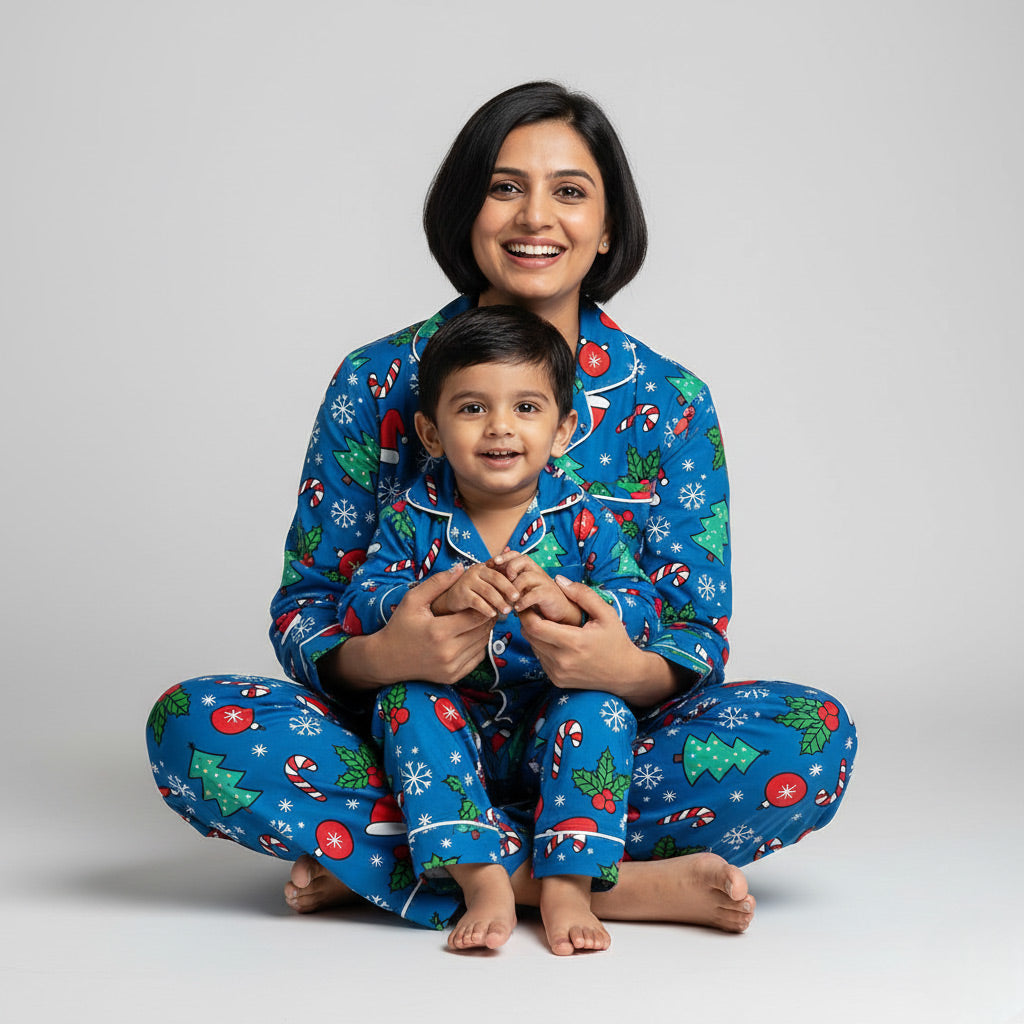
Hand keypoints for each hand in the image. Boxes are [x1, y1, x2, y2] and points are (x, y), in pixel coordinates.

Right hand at [332, 565, 493, 689]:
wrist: (387, 659)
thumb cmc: (400, 626)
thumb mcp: (413, 600)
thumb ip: (437, 583)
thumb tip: (461, 568)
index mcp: (439, 632)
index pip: (476, 616)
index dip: (485, 605)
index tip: (484, 597)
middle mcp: (448, 652)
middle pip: (483, 631)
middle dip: (487, 617)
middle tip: (488, 605)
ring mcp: (451, 667)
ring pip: (482, 644)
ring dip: (485, 630)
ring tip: (479, 617)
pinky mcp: (453, 676)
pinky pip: (477, 658)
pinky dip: (479, 645)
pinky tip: (471, 634)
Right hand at [430, 560, 521, 618]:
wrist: (448, 602)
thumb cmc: (472, 595)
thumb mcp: (485, 587)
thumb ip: (498, 585)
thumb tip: (519, 589)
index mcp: (483, 567)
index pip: (501, 571)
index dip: (511, 581)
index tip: (521, 591)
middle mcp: (474, 571)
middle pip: (496, 578)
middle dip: (508, 589)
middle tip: (518, 599)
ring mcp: (466, 581)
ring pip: (488, 590)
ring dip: (499, 601)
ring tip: (507, 610)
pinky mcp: (460, 594)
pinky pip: (476, 601)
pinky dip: (486, 607)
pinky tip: (493, 614)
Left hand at [491, 552, 581, 625]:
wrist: (559, 611)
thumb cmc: (537, 600)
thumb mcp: (522, 588)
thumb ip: (510, 582)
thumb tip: (490, 576)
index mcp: (529, 568)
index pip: (516, 555)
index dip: (503, 557)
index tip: (489, 564)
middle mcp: (537, 571)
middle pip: (522, 560)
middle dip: (509, 568)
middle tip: (501, 580)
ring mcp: (544, 582)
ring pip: (526, 577)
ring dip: (513, 588)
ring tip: (507, 600)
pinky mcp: (549, 594)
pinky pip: (534, 594)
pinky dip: (523, 601)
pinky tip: (517, 608)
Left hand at [519, 576, 678, 705]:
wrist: (625, 674)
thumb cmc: (616, 641)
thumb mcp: (606, 614)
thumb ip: (582, 595)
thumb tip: (558, 580)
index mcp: (574, 643)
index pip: (534, 626)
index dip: (527, 612)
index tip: (528, 601)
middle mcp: (562, 661)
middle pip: (529, 636)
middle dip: (528, 620)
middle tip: (534, 608)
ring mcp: (558, 673)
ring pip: (533, 647)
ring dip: (535, 633)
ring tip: (546, 622)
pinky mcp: (556, 680)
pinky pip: (540, 658)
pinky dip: (542, 647)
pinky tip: (555, 639)